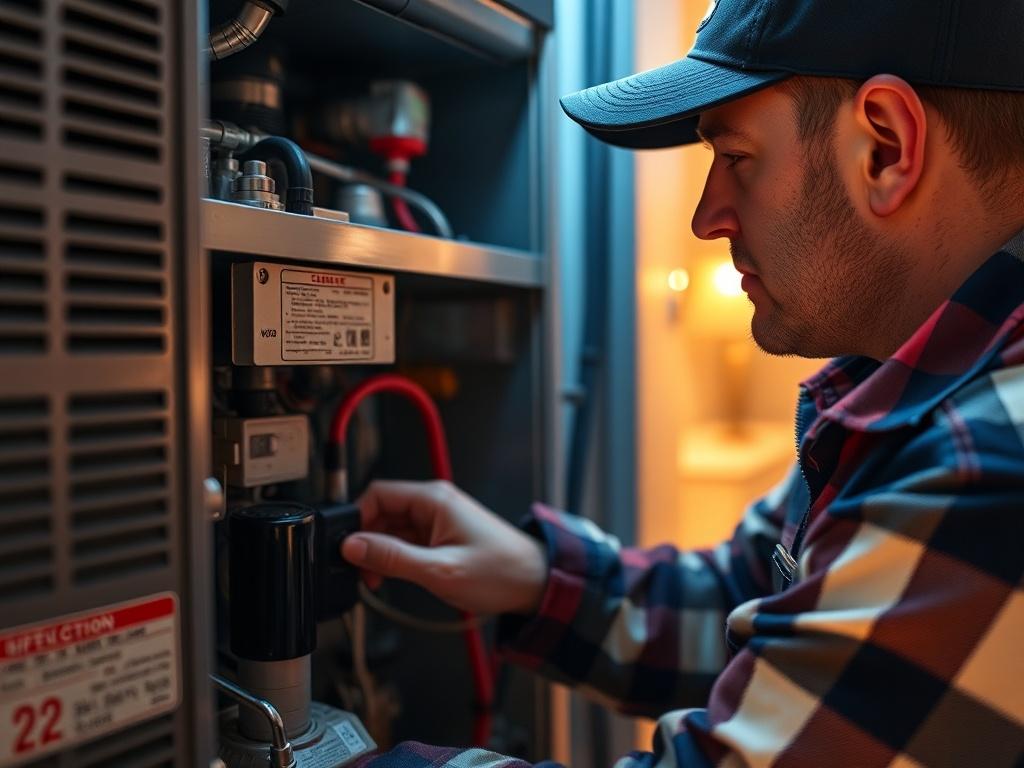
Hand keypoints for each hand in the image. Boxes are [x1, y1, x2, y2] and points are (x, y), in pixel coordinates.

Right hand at [341, 479, 547, 615]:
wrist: (535, 583)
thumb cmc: (499, 572)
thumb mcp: (438, 570)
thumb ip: (392, 557)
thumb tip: (353, 547)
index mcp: (433, 499)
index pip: (377, 494)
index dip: (357, 520)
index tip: (349, 549)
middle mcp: (434, 503)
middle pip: (381, 511)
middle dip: (367, 541)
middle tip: (364, 573)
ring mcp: (438, 519)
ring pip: (391, 528)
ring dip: (380, 553)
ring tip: (379, 581)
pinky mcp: (442, 535)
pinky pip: (406, 540)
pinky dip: (395, 557)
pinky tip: (395, 577)